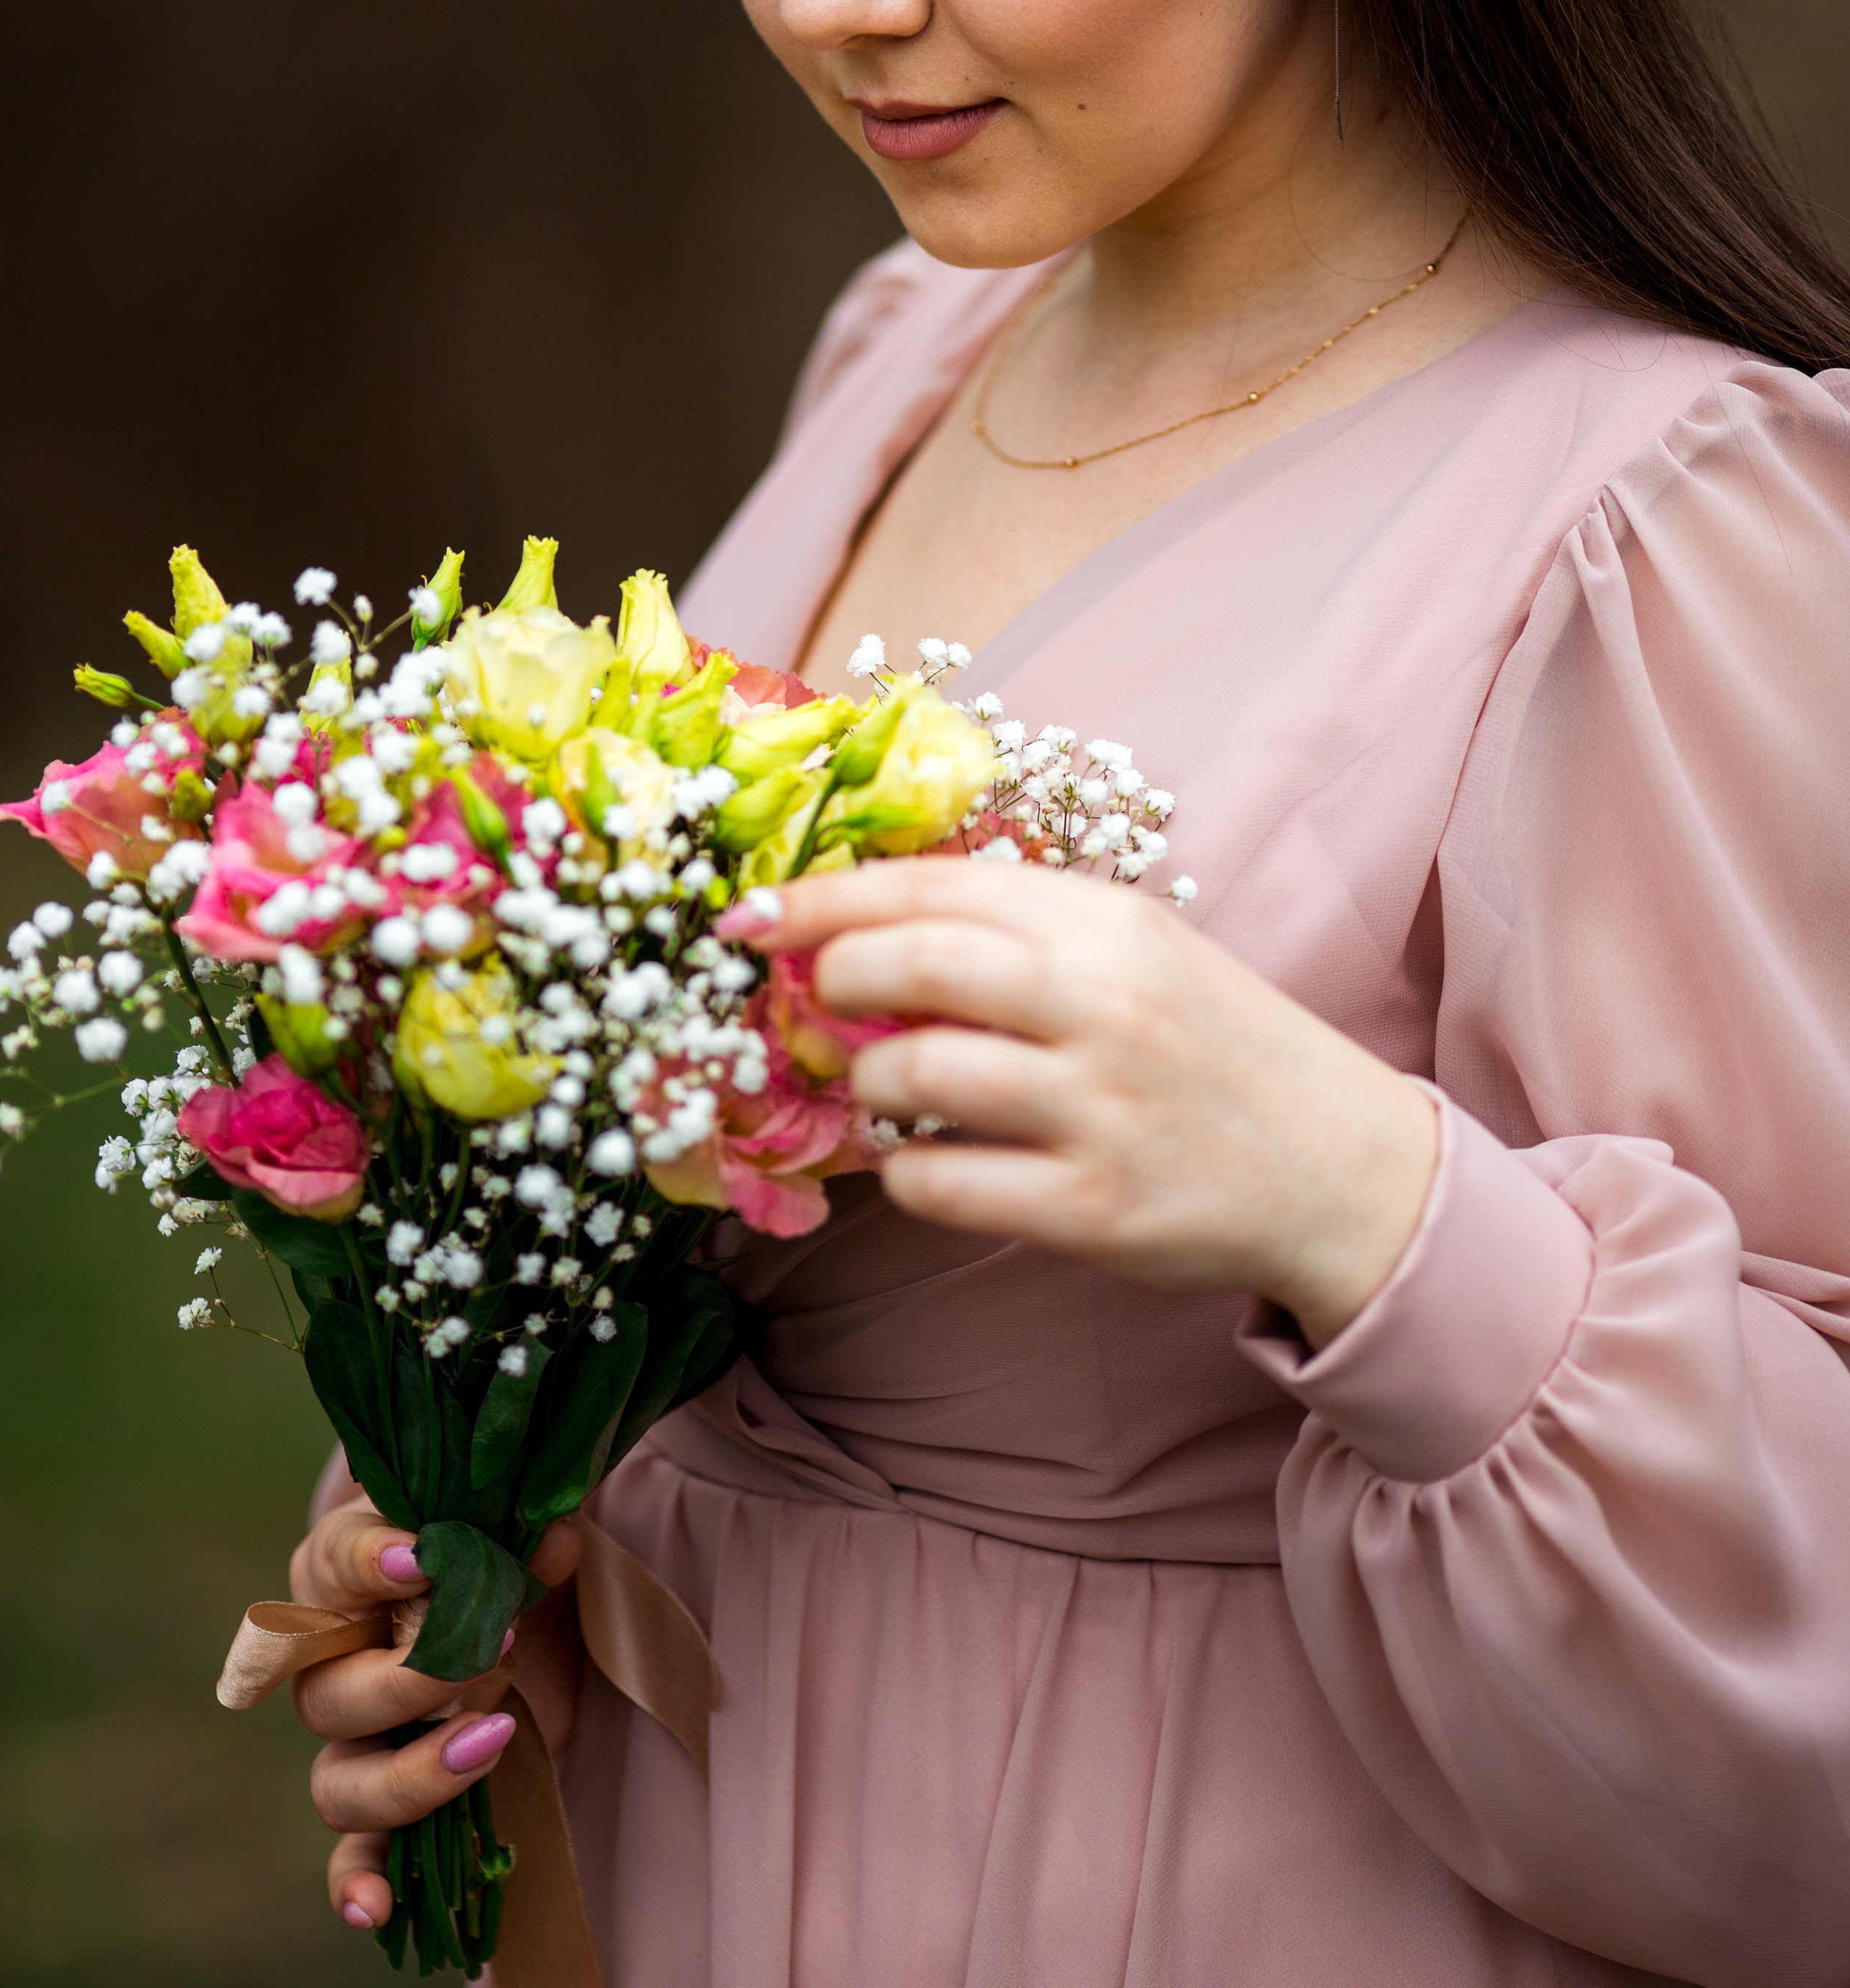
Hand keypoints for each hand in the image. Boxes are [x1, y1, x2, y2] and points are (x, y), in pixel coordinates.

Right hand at [289, 1490, 584, 1935]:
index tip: (424, 1558)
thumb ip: (531, 1530)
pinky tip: (376, 1910)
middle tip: (495, 1646)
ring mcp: (356, 1739)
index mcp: (345, 1572)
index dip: (370, 1562)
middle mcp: (332, 1661)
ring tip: (493, 1737)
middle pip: (331, 1691)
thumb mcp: (520, 1528)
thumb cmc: (495, 1544)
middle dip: (410, 1680)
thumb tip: (555, 1537)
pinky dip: (357, 1881)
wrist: (510, 1605)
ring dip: (409, 1773)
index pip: (333, 1563)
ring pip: (339, 1781)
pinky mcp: (394, 1794)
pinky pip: (354, 1853)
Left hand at [729, 858, 1436, 1348]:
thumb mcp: (1138, 951)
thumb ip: (1022, 930)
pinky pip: (942, 1184)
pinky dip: (903, 1173)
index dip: (825, 896)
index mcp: (1107, 923)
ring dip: (867, 1081)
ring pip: (915, 1074)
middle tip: (816, 999)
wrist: (1340, 1166)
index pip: (933, 884)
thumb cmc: (1215, 1046)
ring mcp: (1099, 1108)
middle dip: (835, 976)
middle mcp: (1103, 1002)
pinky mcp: (1094, 1208)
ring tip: (880, 1087)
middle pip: (913, 962)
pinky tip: (921, 1164)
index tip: (753, 914)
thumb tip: (868, 925)